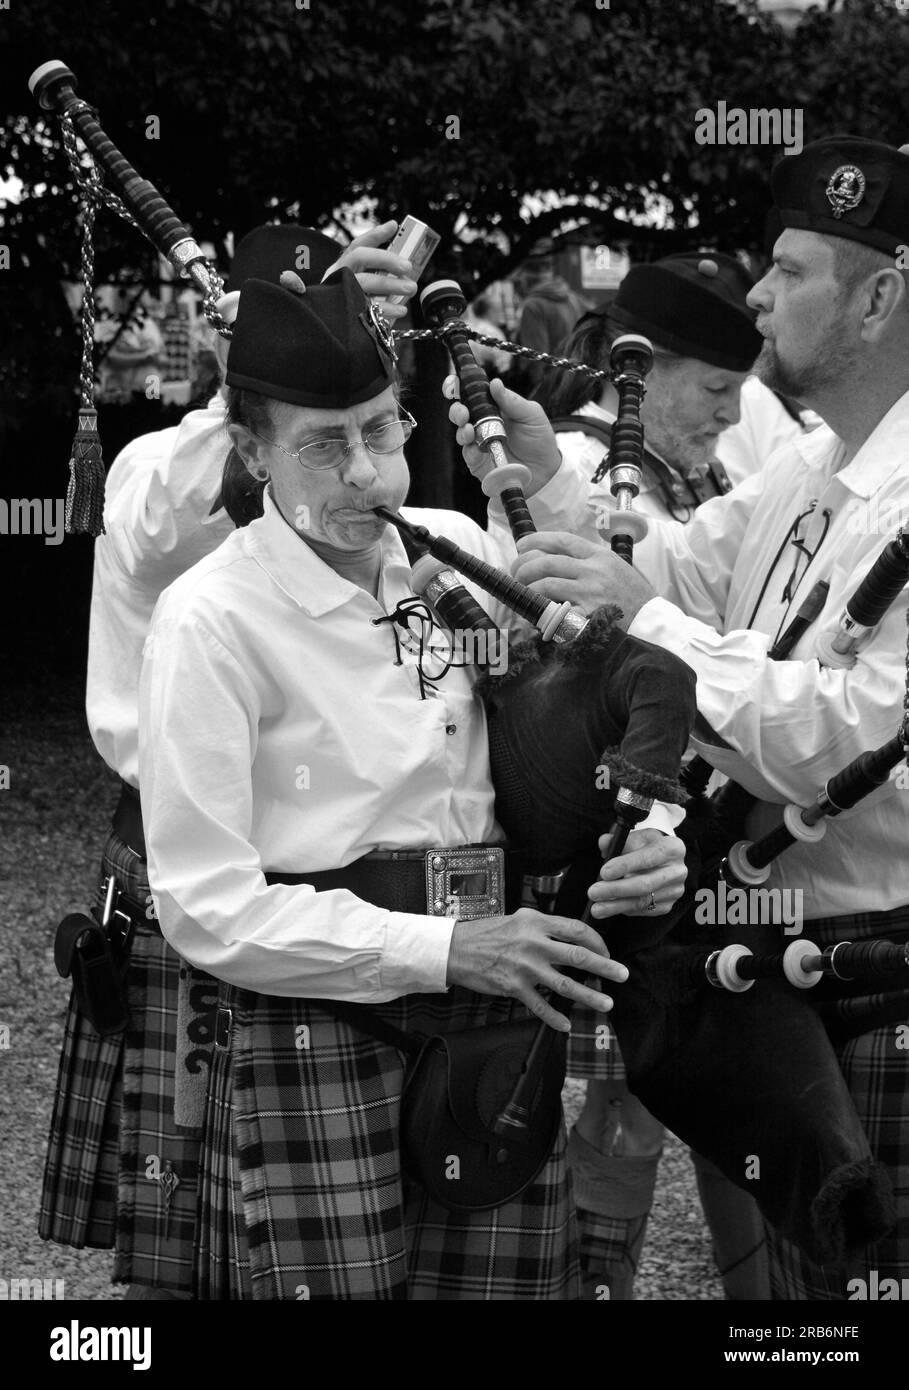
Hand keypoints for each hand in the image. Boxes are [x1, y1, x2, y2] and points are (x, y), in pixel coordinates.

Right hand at [323, 220, 417, 320]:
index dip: (375, 235)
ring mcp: (339, 292)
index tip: (394, 226)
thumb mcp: (359, 286)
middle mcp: (338, 275)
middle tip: (408, 267)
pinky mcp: (345, 312)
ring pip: (364, 281)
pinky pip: (367, 307)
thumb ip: (375, 274)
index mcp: (343, 266)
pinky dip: (387, 308)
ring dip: (390, 283)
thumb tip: (401, 263)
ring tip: (410, 288)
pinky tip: (400, 310)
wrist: (327, 328)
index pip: (358, 245)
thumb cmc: (348, 306)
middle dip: (387, 259)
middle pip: (361, 257)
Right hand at [445, 375, 561, 496]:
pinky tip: (478, 448)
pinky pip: (469, 455)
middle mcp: (483, 425)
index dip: (461, 389)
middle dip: (457, 411)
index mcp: (494, 408)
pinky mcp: (479, 463)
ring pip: (461, 434)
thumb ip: (512, 401)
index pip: (472, 396)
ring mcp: (479, 444)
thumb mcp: (531, 415)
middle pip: (460, 414)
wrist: (546, 469)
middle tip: (463, 412)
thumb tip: (495, 383)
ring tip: (469, 429)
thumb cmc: (539, 439)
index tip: (455, 384)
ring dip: (462, 430)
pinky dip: (471, 450)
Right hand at [446, 908, 628, 1032]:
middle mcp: (533, 943)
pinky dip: (555, 1017)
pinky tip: (567, 1023)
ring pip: (565, 983)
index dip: (597, 942)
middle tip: (622, 974)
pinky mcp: (513, 987)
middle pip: (578, 956)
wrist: (456, 949)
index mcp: (536, 922)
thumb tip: (573, 938)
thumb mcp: (519, 919)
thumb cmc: (488, 932)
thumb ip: (545, 927)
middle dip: (605, 967)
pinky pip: (540, 1006)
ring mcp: (524, 967)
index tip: (606, 952)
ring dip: (589, 995)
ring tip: (606, 1003)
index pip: (576, 930)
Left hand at [511, 530, 654, 628]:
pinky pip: (554, 613)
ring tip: (525, 595)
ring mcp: (590, 594)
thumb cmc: (634, 598)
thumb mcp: (616, 568)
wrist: (653, 623)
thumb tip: (554, 559)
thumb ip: (590, 561)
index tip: (522, 545)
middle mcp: (594, 571)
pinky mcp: (587, 617)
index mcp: (600, 556)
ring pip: (545, 585)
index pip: (562, 540)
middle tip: (517, 575)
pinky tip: (537, 617)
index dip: (536, 540)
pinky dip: (541, 614)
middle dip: (523, 567)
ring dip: (528, 590)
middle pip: (546, 562)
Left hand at [587, 829, 686, 919]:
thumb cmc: (645, 847)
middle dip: (616, 889)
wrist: (662, 860)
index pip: (648, 858)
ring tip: (596, 907)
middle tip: (594, 892)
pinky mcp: (668, 905)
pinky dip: (624, 909)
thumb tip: (604, 842)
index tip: (604, 872)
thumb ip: (617, 841)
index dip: (625, 866)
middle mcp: (678, 871)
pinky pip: (643, 910)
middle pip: (645, 884)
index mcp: (672, 848)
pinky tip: (610, 907)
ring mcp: (675, 890)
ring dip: (616, 905)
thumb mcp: (634, 838)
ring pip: (642, 901)